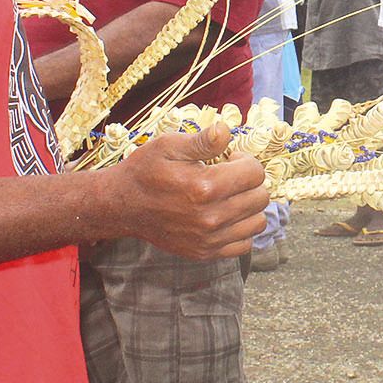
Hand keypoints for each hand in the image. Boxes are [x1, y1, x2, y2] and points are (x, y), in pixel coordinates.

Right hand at [114, 122, 270, 257]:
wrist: (122, 205)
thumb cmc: (145, 170)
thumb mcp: (168, 145)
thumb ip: (202, 140)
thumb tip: (226, 130)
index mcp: (204, 187)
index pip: (255, 173)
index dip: (245, 161)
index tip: (229, 159)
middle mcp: (210, 217)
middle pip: (260, 197)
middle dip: (250, 182)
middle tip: (229, 176)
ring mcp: (208, 239)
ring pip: (257, 222)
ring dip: (249, 206)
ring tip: (229, 196)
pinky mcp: (205, 253)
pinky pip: (244, 244)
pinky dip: (241, 229)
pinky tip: (225, 216)